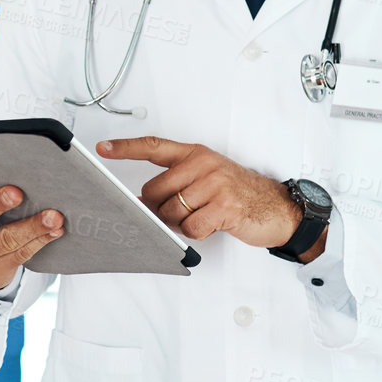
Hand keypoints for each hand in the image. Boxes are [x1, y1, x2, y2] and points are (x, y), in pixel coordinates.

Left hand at [98, 136, 320, 260]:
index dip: (126, 148)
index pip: (153, 147)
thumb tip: (141, 200)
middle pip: (155, 191)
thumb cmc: (239, 193)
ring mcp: (215, 185)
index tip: (103, 148)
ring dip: (181, 224)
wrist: (278, 208)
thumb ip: (177, 182)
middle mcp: (204, 165)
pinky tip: (213, 225)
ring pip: (170, 212)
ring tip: (202, 217)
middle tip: (180, 212)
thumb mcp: (209, 178)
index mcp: (196, 154)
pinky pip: (191, 228)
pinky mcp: (224, 207)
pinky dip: (197, 234)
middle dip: (159, 208)